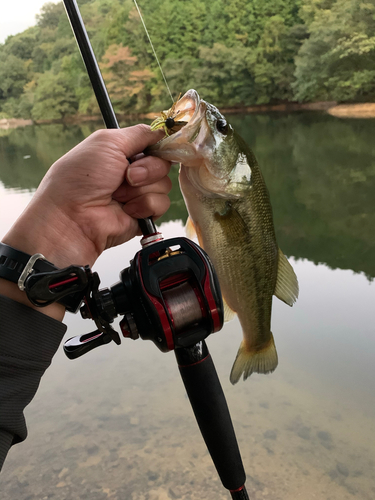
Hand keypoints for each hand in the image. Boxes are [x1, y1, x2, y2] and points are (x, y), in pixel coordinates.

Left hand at [0, 124, 170, 318]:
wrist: (72, 217)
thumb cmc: (81, 178)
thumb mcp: (108, 142)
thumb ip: (139, 134)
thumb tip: (163, 131)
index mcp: (121, 152)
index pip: (153, 144)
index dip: (158, 147)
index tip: (152, 150)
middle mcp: (131, 173)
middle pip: (163, 164)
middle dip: (148, 169)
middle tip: (126, 176)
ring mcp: (138, 195)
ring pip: (164, 185)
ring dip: (143, 189)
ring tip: (118, 196)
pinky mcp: (144, 215)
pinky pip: (161, 204)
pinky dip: (144, 205)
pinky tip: (126, 210)